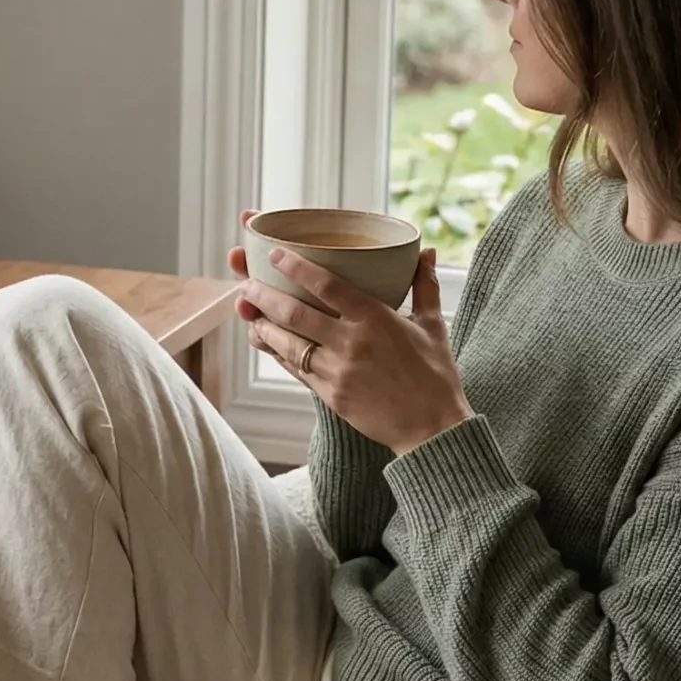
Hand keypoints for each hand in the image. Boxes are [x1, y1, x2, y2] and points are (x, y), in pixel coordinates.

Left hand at [233, 237, 471, 455]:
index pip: (328, 285)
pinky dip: (277, 352)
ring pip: (288, 343)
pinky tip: (264, 339)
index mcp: (376, 319)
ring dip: (263, 324)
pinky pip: (295, 368)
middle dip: (264, 295)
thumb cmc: (435, 374)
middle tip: (245, 282)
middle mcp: (351, 343)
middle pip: (295, 313)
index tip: (274, 255)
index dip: (297, 268)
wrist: (431, 428)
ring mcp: (337, 371)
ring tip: (246, 309)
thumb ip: (425, 285)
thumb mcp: (433, 325)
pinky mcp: (330, 394)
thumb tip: (427, 252)